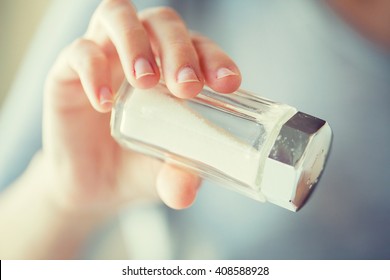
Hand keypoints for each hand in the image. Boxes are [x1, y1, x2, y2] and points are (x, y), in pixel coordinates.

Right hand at [42, 0, 240, 218]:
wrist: (94, 185)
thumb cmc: (138, 167)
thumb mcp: (165, 173)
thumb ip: (178, 177)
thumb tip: (186, 193)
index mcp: (174, 70)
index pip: (199, 46)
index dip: (215, 57)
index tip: (227, 84)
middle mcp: (142, 54)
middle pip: (162, 22)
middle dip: (178, 49)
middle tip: (186, 87)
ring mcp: (105, 57)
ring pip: (118, 16)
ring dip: (136, 43)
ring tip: (144, 82)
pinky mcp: (68, 72)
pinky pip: (79, 53)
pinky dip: (93, 71)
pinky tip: (105, 104)